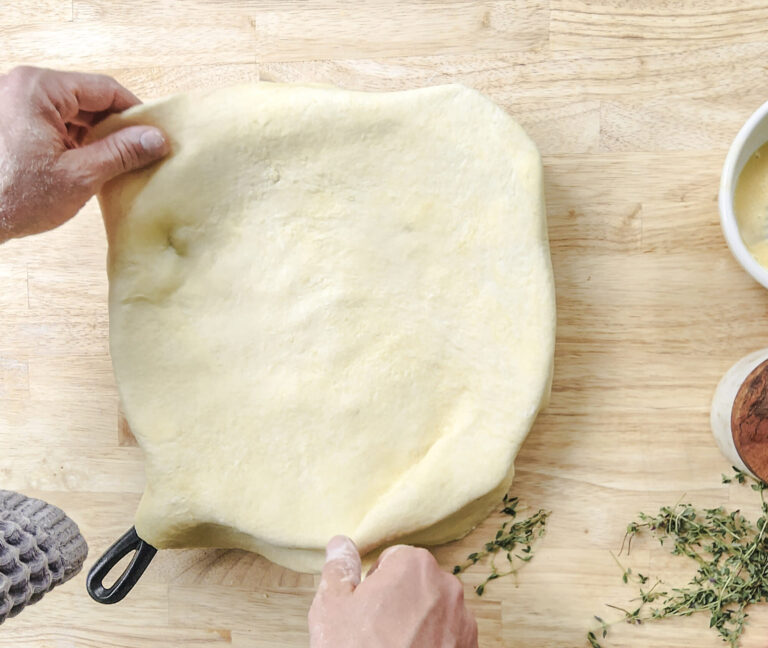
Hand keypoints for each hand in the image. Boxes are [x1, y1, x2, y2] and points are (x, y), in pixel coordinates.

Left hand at [0, 66, 168, 242]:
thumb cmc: (12, 196)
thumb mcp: (80, 175)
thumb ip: (122, 152)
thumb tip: (156, 139)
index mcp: (39, 89)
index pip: (105, 89)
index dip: (136, 113)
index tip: (154, 135)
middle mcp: (20, 86)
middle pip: (87, 99)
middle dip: (114, 127)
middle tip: (138, 153)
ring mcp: (11, 102)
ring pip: (70, 112)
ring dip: (94, 136)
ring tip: (113, 163)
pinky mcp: (7, 121)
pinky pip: (51, 122)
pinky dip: (72, 140)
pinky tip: (85, 165)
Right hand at [308, 536, 477, 647]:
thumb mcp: (332, 608)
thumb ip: (339, 569)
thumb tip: (340, 544)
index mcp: (414, 565)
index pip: (391, 560)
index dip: (374, 584)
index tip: (365, 608)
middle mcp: (446, 586)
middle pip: (415, 584)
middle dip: (397, 602)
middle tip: (375, 632)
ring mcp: (462, 619)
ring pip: (433, 611)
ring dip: (417, 623)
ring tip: (393, 647)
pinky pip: (448, 636)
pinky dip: (433, 645)